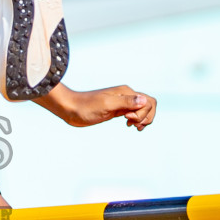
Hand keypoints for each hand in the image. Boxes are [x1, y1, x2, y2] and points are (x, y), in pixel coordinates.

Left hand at [37, 84, 156, 129]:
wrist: (71, 109)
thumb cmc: (86, 107)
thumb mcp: (107, 105)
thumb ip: (126, 102)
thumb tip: (144, 100)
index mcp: (126, 92)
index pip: (148, 101)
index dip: (143, 113)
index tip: (127, 117)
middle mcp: (126, 96)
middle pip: (149, 104)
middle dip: (146, 116)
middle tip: (133, 124)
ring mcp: (121, 103)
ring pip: (142, 109)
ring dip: (142, 119)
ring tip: (134, 127)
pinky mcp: (116, 110)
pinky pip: (133, 113)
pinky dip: (136, 120)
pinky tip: (129, 125)